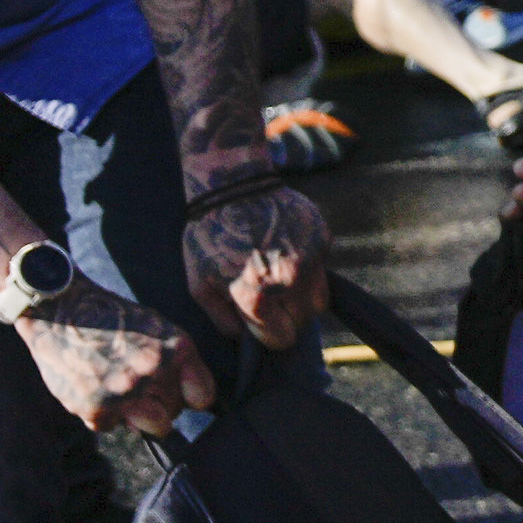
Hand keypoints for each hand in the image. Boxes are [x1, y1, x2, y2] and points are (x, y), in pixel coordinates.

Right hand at [18, 280, 213, 431]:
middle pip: (174, 413)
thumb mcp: (156, 327)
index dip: (190, 397)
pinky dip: (102, 413)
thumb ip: (176, 362)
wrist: (58, 310)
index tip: (180, 396)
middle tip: (137, 386)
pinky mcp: (97, 408)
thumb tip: (191, 401)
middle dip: (160, 405)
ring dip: (137, 417)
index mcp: (176, 348)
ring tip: (118, 390)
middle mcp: (154, 371)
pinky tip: (92, 386)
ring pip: (151, 427)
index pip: (203, 396)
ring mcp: (126, 392)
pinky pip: (111, 426)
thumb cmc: (110, 318)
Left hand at [184, 173, 328, 348]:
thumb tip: (245, 337)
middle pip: (305, 322)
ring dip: (303, 298)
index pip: (281, 339)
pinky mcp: (322, 237)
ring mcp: (310, 257)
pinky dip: (308, 267)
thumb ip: (223, 319)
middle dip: (289, 317)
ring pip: (320, 300)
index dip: (270, 335)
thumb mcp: (200, 283)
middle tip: (272, 301)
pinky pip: (322, 268)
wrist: (232, 183)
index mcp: (257, 295)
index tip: (263, 323)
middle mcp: (288, 280)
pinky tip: (286, 250)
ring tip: (282, 281)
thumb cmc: (210, 236)